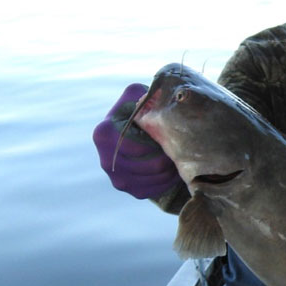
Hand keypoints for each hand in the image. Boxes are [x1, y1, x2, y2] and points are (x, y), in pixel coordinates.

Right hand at [92, 83, 181, 198]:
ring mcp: (118, 180)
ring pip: (157, 178)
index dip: (159, 141)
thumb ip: (142, 95)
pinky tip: (174, 165)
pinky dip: (170, 179)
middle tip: (182, 145)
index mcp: (103, 135)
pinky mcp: (132, 191)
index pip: (138, 146)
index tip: (171, 132)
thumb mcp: (137, 96)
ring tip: (180, 153)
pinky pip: (157, 189)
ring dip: (173, 166)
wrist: (137, 134)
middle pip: (151, 165)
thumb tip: (157, 99)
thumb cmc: (139, 111)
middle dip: (170, 154)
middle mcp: (107, 161)